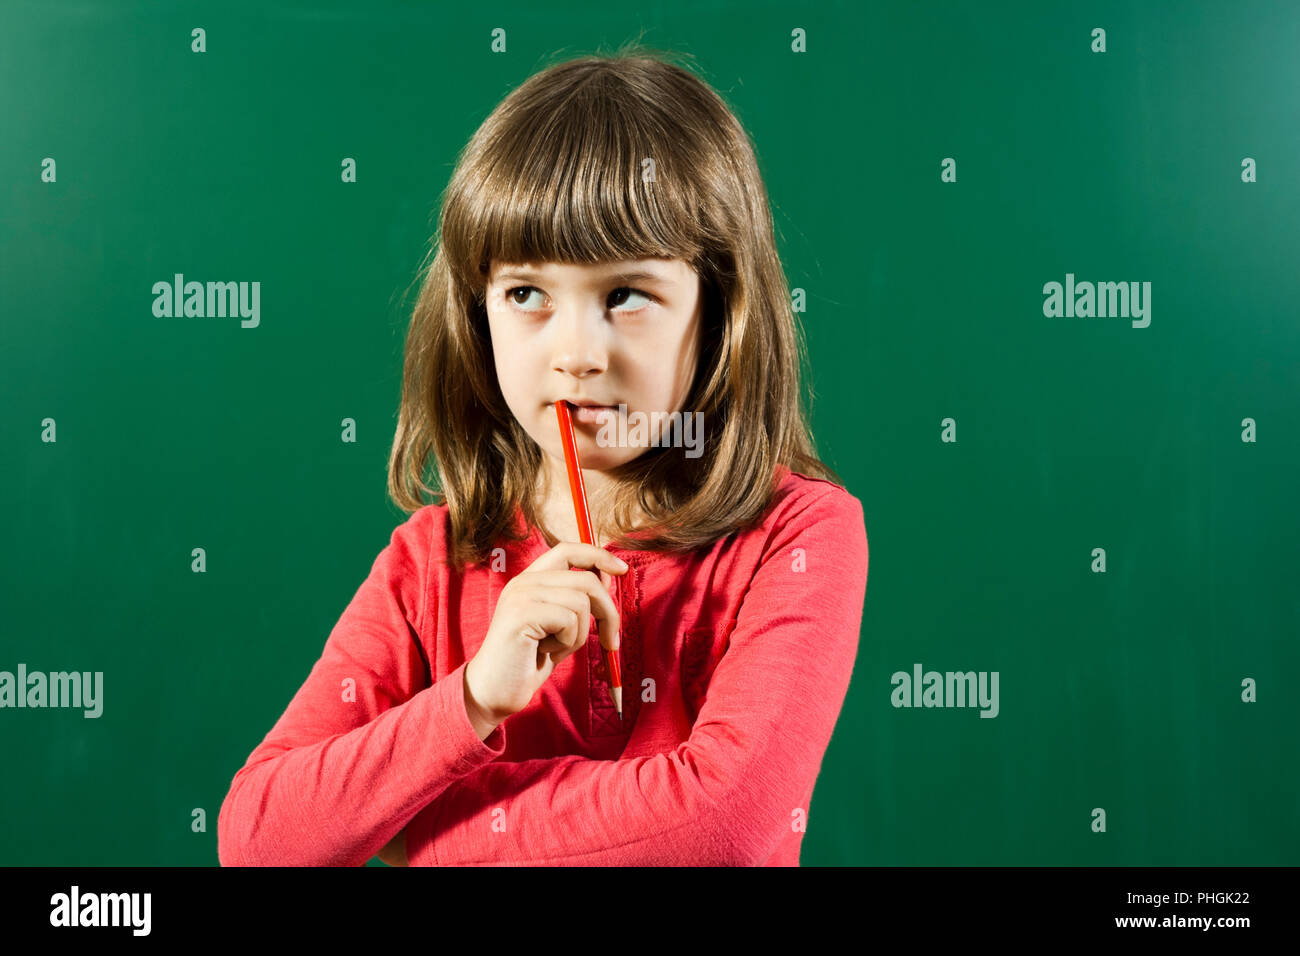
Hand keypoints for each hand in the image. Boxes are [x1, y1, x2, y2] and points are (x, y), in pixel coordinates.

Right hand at [465, 542, 625, 725]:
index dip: (598, 555)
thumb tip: (608, 579)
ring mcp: (521, 595)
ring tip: (557, 649)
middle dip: (608, 612)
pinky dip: (567, 643)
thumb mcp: (560, 627)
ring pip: (581, 602)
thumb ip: (578, 601)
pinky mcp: (522, 613)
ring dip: (580, 635)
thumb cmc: (528, 662)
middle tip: (611, 642)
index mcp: (531, 580)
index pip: (569, 550)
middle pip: (586, 579)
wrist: (493, 692)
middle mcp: (524, 582)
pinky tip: (545, 653)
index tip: (621, 569)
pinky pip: (569, 620)